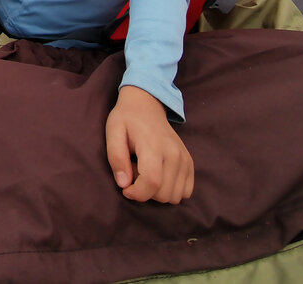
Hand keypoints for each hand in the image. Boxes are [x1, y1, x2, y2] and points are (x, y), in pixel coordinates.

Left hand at [105, 85, 193, 203]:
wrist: (147, 104)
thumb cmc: (127, 119)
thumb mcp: (113, 132)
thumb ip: (116, 158)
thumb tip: (124, 184)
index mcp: (154, 146)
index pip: (152, 182)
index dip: (137, 193)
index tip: (125, 188)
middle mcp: (174, 154)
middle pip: (163, 194)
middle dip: (145, 191)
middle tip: (134, 171)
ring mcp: (185, 159)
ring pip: (174, 196)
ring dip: (157, 191)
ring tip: (146, 171)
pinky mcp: (189, 163)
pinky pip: (185, 192)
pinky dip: (170, 190)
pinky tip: (159, 175)